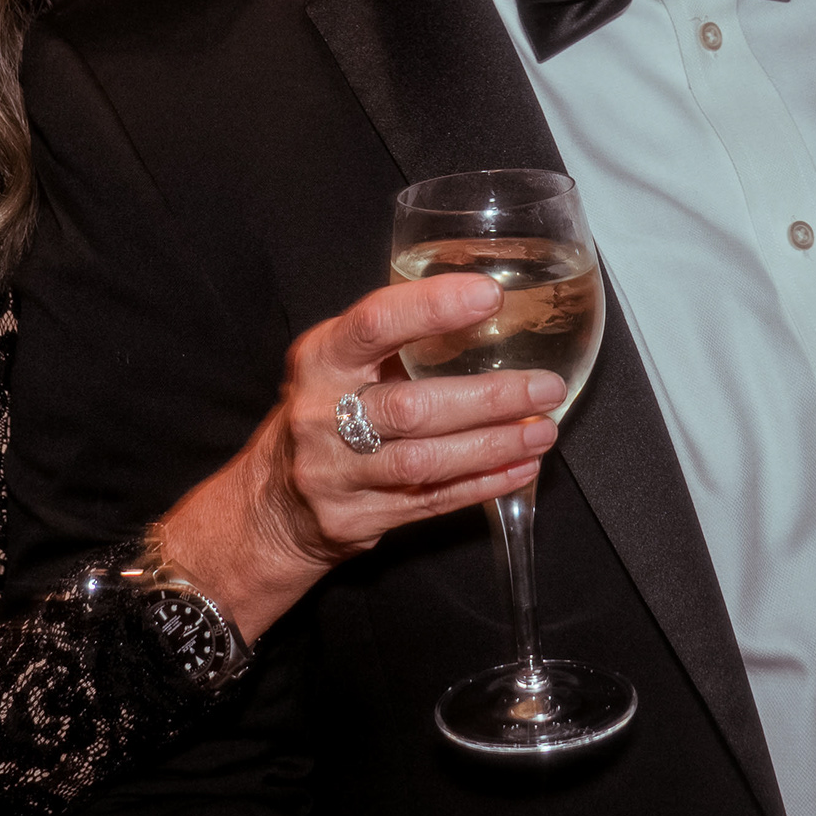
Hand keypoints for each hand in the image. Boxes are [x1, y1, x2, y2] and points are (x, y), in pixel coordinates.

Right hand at [153, 270, 567, 640]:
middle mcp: (322, 415)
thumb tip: (485, 308)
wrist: (269, 503)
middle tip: (545, 387)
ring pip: (426, 462)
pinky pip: (431, 503)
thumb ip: (394, 339)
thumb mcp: (335, 363)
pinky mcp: (356, 519)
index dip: (432, 308)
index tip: (488, 296)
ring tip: (543, 431)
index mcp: (321, 359)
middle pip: (413, 406)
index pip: (376, 323)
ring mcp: (336, 474)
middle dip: (489, 398)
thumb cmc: (320, 414)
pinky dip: (482, 485)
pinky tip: (520, 468)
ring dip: (493, 445)